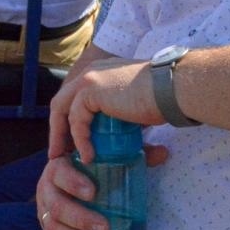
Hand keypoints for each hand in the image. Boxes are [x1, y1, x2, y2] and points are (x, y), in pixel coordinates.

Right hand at [36, 144, 168, 229]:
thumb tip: (163, 152)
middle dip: (80, 219)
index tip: (93, 192)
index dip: (73, 182)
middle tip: (105, 229)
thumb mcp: (108, 159)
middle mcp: (47, 190)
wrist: (66, 179)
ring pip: (53, 229)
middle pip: (57, 206)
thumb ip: (133, 154)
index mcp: (59, 167)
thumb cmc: (90, 168)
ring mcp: (45, 213)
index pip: (61, 173)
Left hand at [47, 57, 161, 164]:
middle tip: (59, 152)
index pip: (74, 96)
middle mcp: (91, 72)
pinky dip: (80, 140)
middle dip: (58, 129)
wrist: (172, 88)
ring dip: (61, 136)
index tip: (71, 142)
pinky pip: (76, 120)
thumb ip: (120, 114)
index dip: (69, 119)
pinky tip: (88, 156)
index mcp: (100, 72)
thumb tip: (118, 135)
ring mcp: (88, 79)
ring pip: (62, 109)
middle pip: (62, 102)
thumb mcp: (133, 106)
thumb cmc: (163, 98)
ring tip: (64, 158)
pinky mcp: (90, 91)